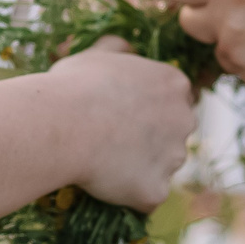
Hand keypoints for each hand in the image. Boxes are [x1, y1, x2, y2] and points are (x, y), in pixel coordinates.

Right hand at [47, 36, 194, 208]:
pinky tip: (103, 184)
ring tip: (103, 162)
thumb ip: (118, 48)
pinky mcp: (156, 190)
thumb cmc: (74, 86)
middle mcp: (184, 119)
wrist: (60, 125)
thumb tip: (125, 45)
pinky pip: (146, 197)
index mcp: (174, 83)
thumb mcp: (96, 54)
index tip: (123, 115)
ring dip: (139, 167)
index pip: (175, 99)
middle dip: (151, 139)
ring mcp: (174, 158)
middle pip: (174, 134)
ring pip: (161, 167)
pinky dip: (128, 195)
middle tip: (112, 139)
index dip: (148, 109)